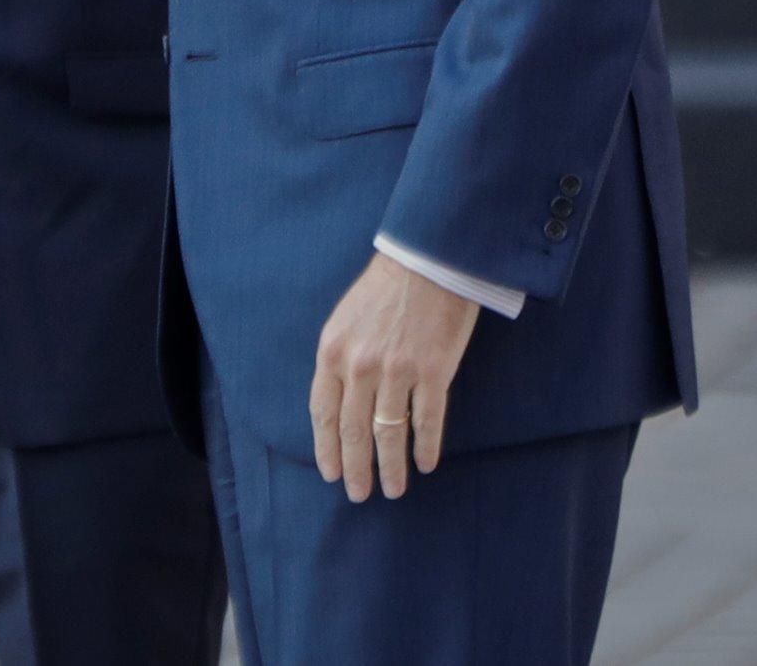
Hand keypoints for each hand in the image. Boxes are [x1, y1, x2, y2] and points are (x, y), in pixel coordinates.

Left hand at [312, 250, 479, 502]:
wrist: (426, 262)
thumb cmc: (384, 290)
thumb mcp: (344, 322)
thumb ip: (340, 361)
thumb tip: (339, 403)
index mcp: (331, 352)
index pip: (322, 412)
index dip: (326, 447)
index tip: (332, 474)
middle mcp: (359, 365)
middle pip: (352, 430)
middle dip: (355, 468)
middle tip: (360, 495)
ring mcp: (396, 370)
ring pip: (388, 433)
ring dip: (390, 467)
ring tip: (392, 490)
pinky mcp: (433, 372)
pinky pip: (427, 421)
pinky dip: (425, 447)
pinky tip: (425, 464)